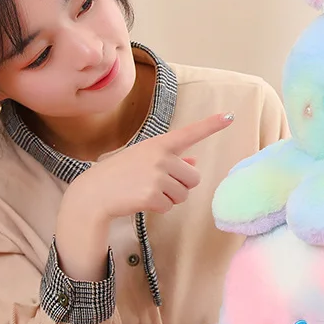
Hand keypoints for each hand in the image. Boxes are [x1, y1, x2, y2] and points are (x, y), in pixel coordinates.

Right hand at [55, 113, 233, 281]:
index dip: (211, 125)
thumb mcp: (143, 159)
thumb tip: (194, 162)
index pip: (190, 132)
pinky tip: (141, 200)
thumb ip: (171, 159)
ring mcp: (157, 176)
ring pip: (183, 194)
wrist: (93, 193)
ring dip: (170, 198)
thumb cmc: (119, 173)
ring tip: (146, 191)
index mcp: (159, 144)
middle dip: (180, 185)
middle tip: (156, 184)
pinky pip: (170, 206)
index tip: (230, 116)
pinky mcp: (153, 195)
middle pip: (194, 178)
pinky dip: (159, 207)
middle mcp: (161, 157)